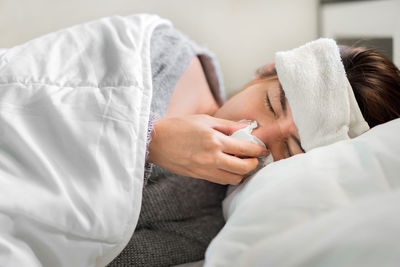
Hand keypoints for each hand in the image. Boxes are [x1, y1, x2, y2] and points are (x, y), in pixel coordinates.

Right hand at [147, 114, 268, 184]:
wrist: (157, 141)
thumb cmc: (180, 126)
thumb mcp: (206, 120)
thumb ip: (228, 125)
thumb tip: (248, 126)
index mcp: (215, 140)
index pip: (245, 149)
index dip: (258, 150)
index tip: (263, 149)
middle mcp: (212, 158)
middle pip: (243, 169)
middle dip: (253, 164)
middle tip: (255, 158)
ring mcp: (205, 169)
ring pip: (233, 179)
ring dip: (241, 172)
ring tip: (241, 162)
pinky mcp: (199, 175)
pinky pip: (220, 180)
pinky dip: (228, 175)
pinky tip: (227, 166)